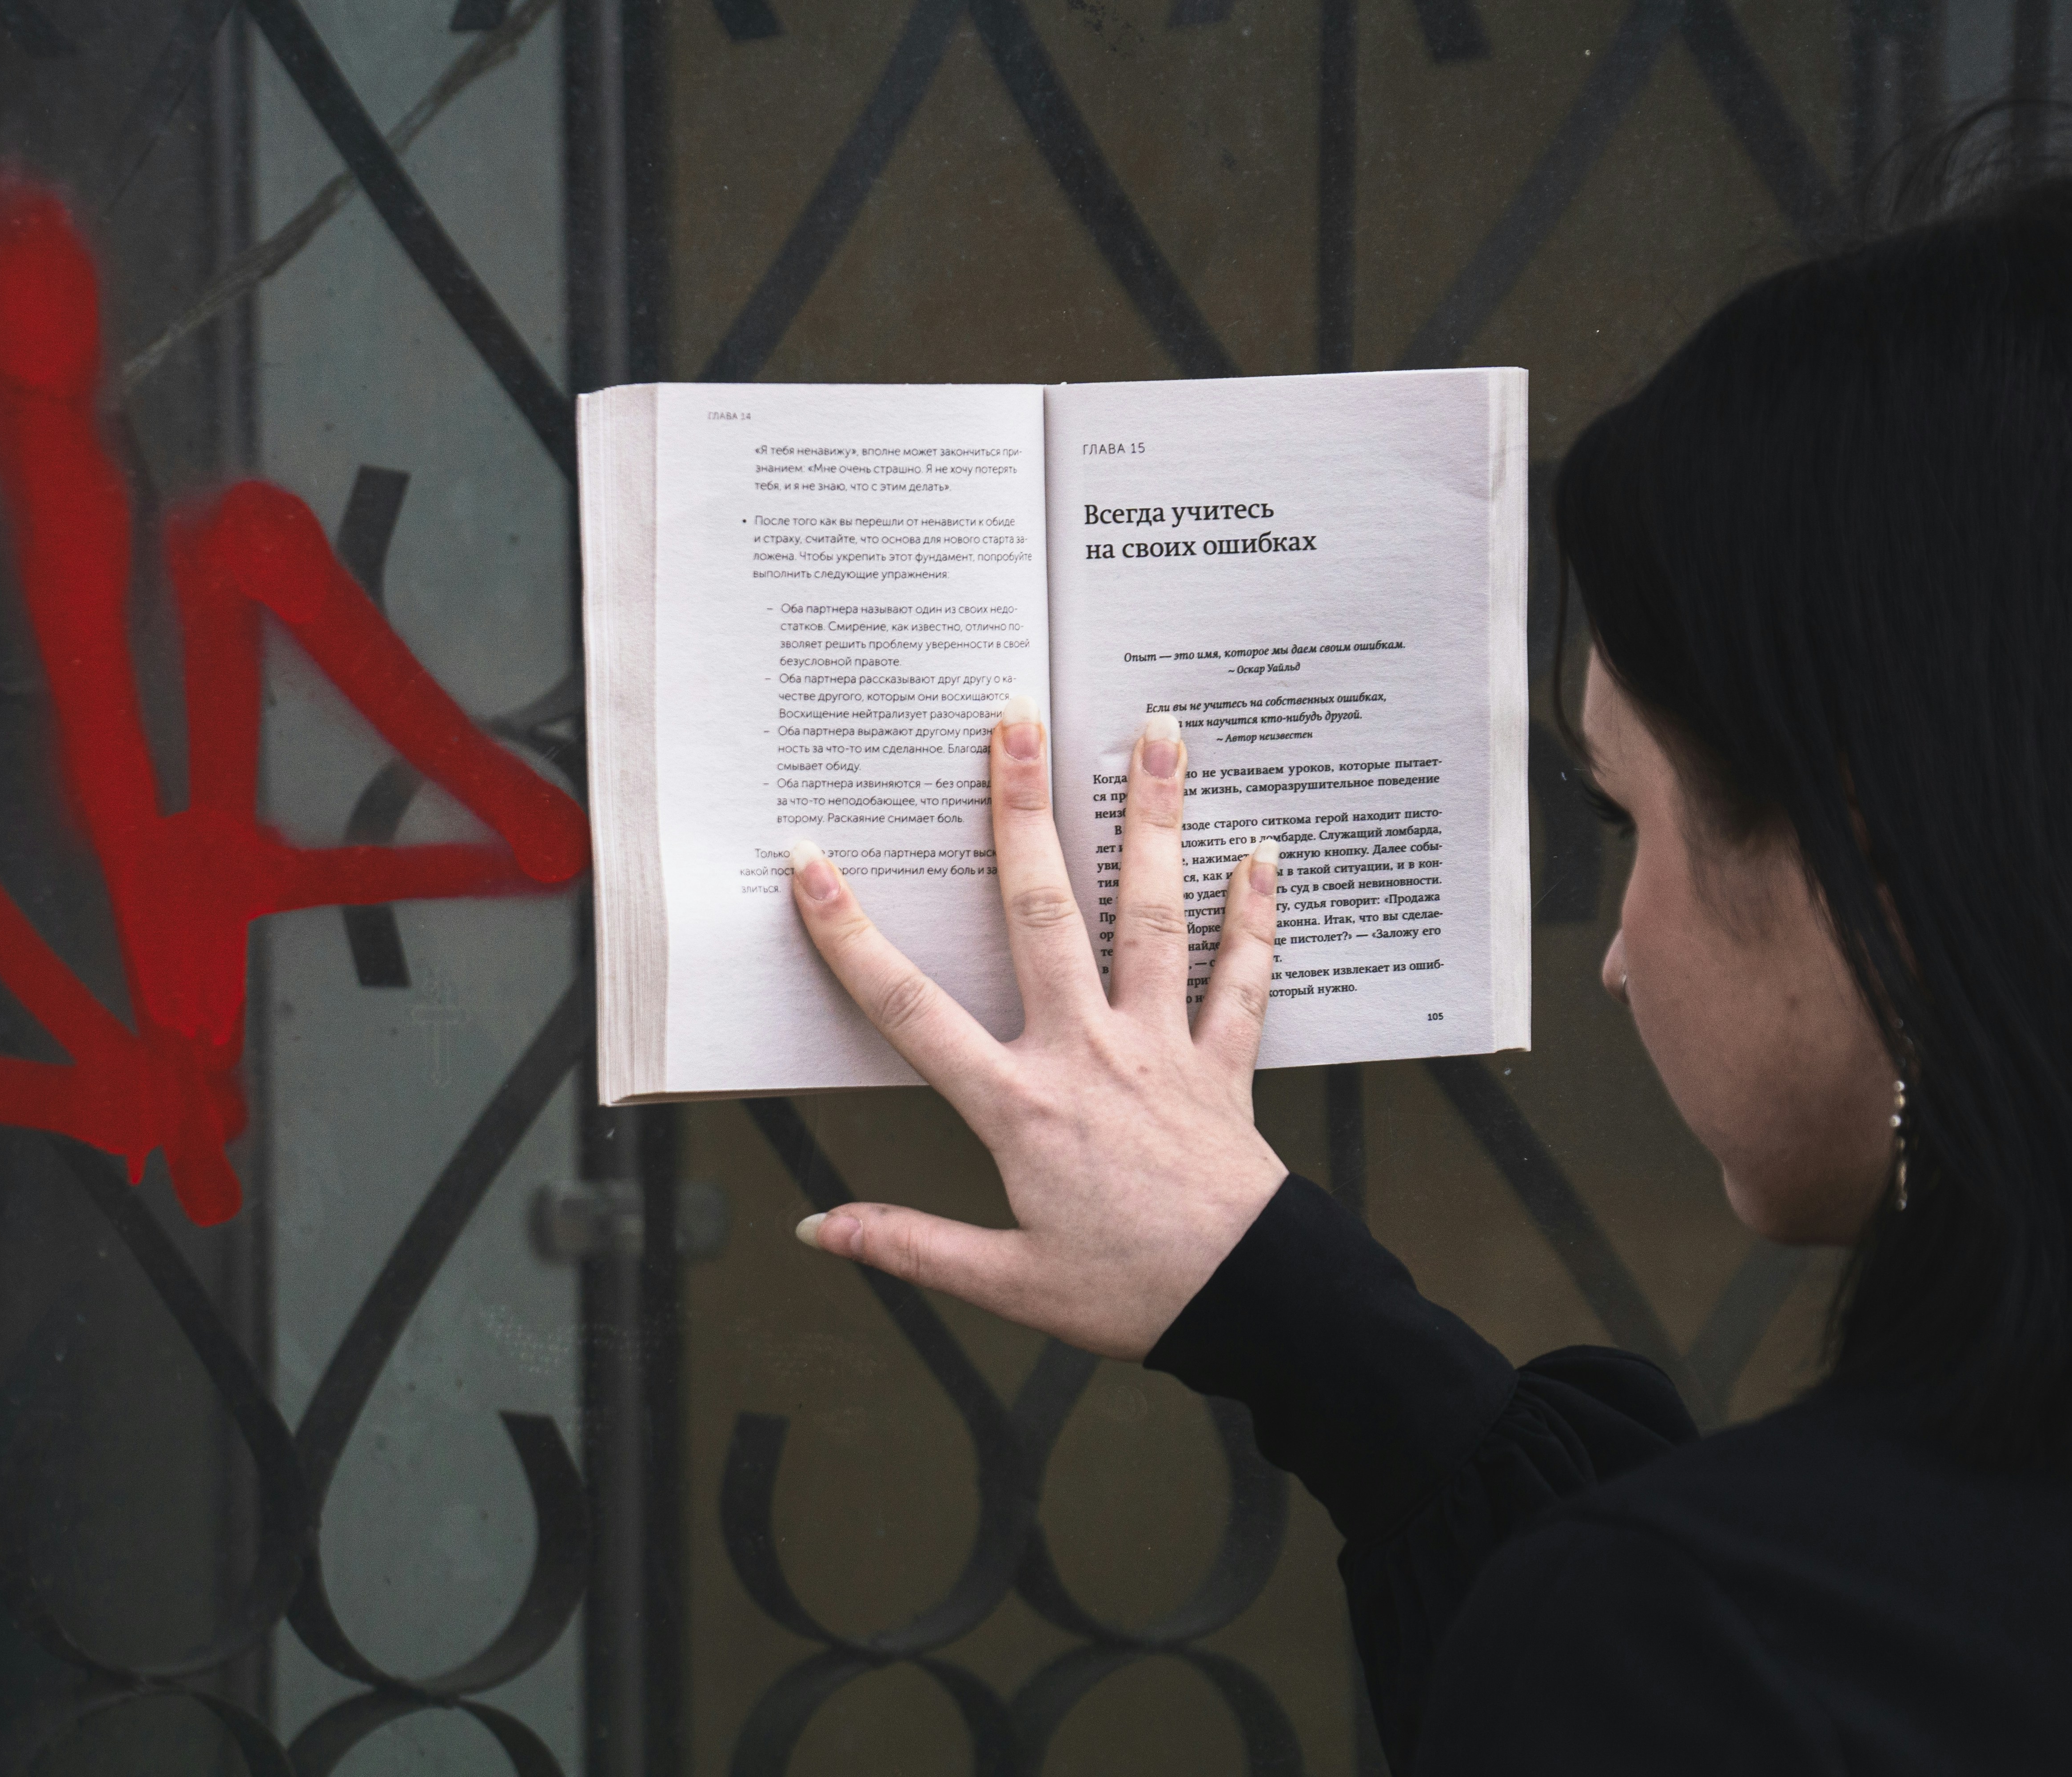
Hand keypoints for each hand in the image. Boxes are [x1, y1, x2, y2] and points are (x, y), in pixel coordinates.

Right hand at [784, 697, 1289, 1359]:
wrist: (1249, 1308)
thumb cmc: (1130, 1295)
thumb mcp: (1007, 1283)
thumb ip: (909, 1244)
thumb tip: (817, 1229)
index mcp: (1021, 1107)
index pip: (912, 1009)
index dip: (851, 937)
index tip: (810, 863)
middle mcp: (1088, 1055)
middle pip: (1044, 916)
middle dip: (1022, 814)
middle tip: (1016, 721)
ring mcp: (1162, 1049)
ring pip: (1152, 918)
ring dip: (1154, 822)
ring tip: (1159, 735)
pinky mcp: (1224, 1064)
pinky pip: (1243, 979)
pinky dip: (1254, 915)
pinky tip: (1261, 851)